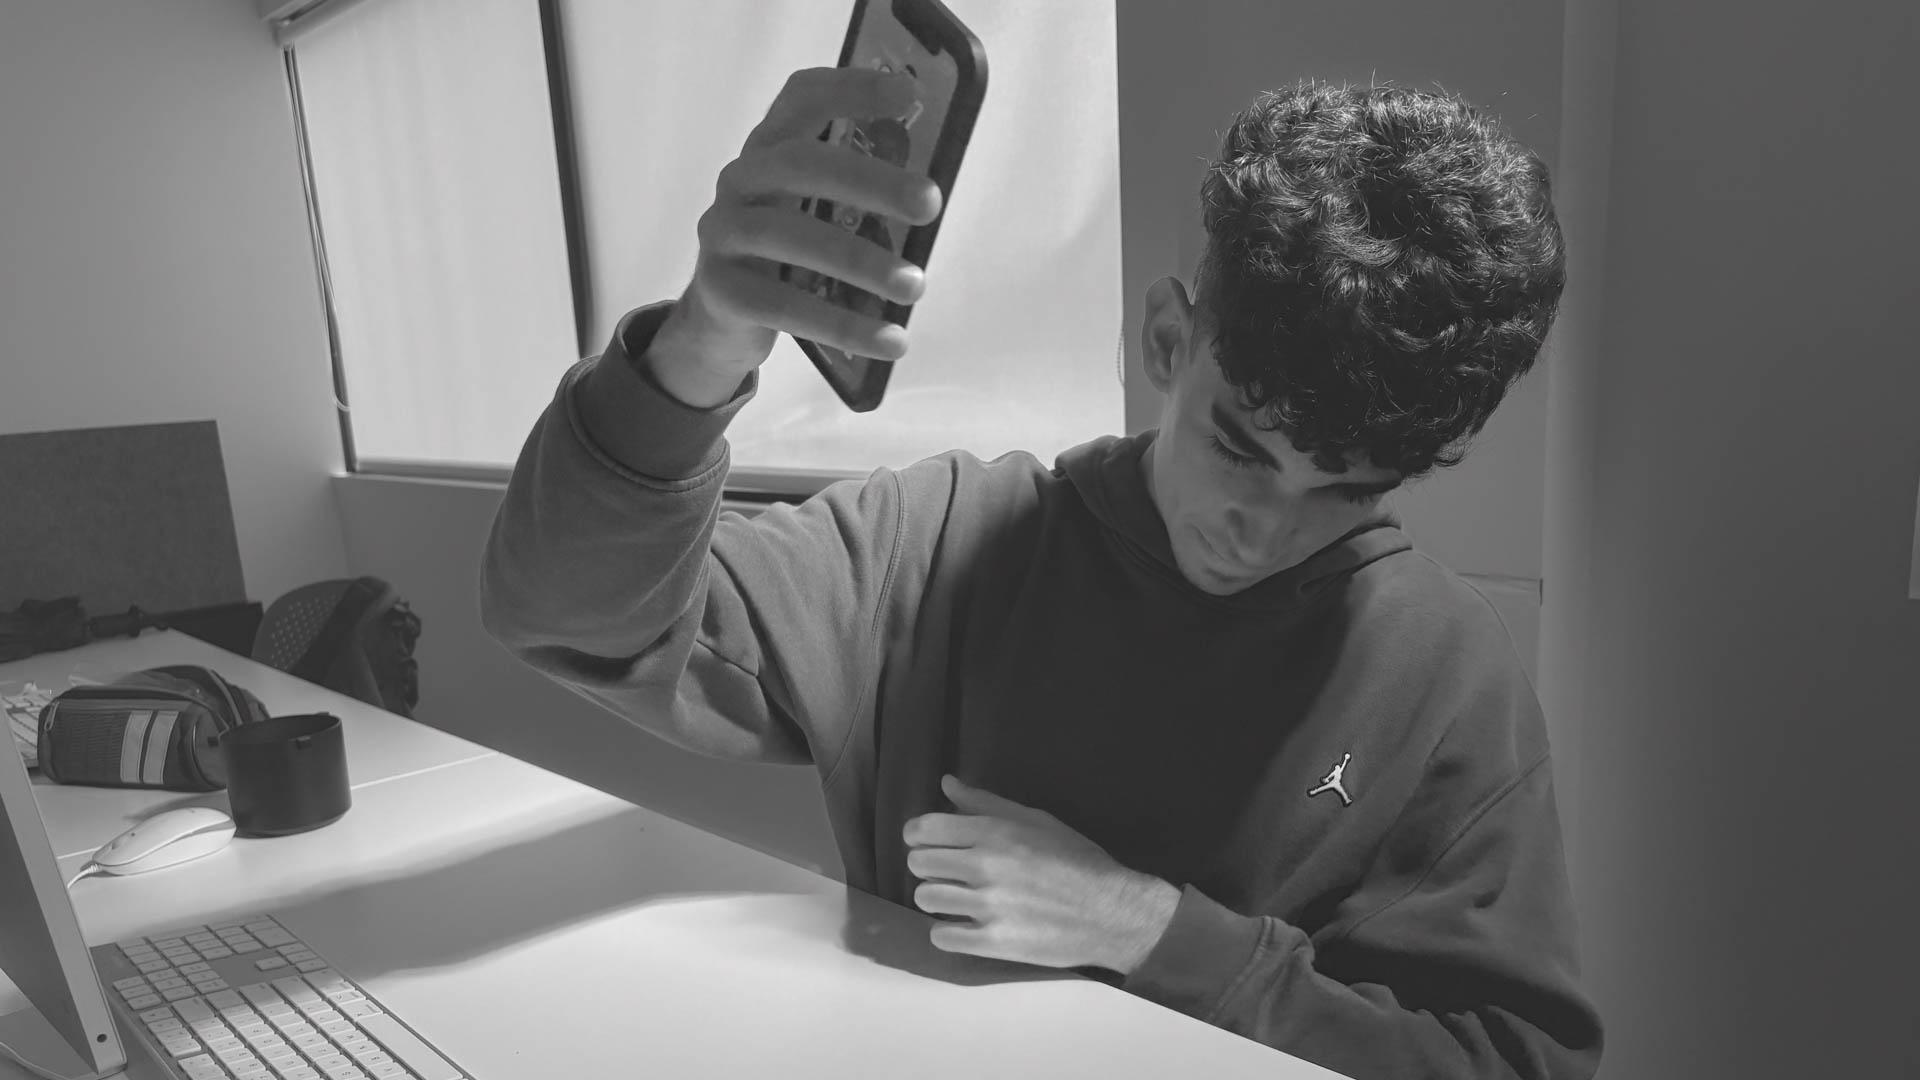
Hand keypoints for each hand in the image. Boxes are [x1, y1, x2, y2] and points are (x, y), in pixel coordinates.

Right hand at [652, 66, 943, 405]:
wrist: (723, 319)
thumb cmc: (791, 253)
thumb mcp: (819, 212)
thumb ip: (859, 195)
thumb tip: (930, 196)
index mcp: (770, 148)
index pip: (803, 98)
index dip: (852, 89)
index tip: (909, 94)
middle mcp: (740, 180)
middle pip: (800, 164)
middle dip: (869, 180)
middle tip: (931, 204)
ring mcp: (722, 234)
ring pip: (789, 237)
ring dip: (861, 261)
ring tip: (916, 286)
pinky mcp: (720, 290)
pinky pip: (783, 306)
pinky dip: (842, 325)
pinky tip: (891, 341)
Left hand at [903, 775, 1182, 974]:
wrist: (1111, 912)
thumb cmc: (1076, 859)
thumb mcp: (1035, 820)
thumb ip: (986, 803)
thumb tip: (947, 783)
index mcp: (994, 832)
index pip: (924, 829)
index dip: (918, 835)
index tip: (928, 843)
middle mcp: (985, 867)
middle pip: (919, 863)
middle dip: (929, 865)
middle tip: (949, 872)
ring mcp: (988, 907)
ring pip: (926, 898)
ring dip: (937, 898)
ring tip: (958, 899)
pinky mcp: (994, 943)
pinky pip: (941, 937)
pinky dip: (947, 932)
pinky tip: (965, 926)